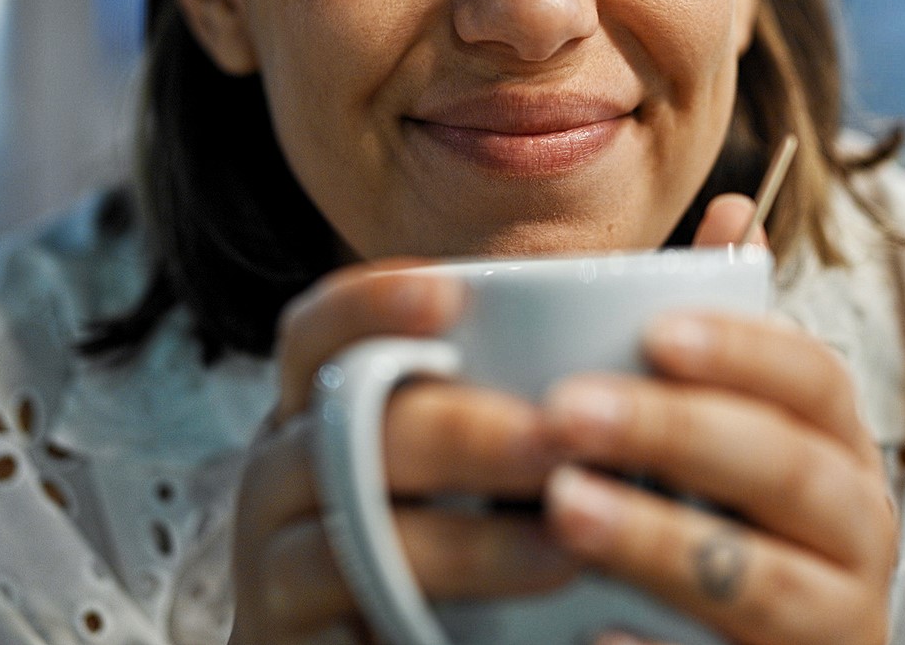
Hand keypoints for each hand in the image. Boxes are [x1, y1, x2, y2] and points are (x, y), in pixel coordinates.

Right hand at [229, 261, 579, 644]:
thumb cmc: (434, 550)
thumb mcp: (457, 469)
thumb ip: (508, 409)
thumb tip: (633, 348)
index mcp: (318, 409)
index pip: (318, 333)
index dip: (371, 306)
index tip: (452, 294)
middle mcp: (280, 474)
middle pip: (345, 431)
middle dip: (457, 432)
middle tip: (557, 440)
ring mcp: (272, 563)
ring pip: (353, 540)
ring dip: (463, 546)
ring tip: (560, 554)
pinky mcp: (286, 640)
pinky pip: (344, 636)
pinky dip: (419, 632)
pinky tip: (493, 635)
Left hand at [539, 193, 897, 644]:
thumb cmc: (733, 526)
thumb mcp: (730, 428)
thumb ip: (722, 334)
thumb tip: (730, 205)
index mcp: (838, 450)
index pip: (814, 380)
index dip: (741, 350)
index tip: (652, 332)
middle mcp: (857, 532)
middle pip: (789, 471)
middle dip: (678, 433)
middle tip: (565, 412)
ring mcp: (834, 622)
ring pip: (767, 582)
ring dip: (661, 541)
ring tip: (564, 511)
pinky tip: (593, 634)